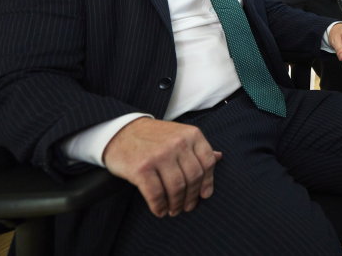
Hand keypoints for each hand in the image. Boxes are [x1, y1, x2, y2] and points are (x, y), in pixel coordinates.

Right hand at [102, 117, 221, 217]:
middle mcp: (178, 143)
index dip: (208, 182)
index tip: (204, 195)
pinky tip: (160, 210)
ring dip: (176, 204)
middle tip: (187, 207)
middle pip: (193, 177)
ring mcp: (160, 155)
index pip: (208, 162)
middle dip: (191, 197)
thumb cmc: (154, 136)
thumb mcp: (180, 135)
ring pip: (177, 187)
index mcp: (191, 134)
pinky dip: (159, 206)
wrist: (122, 131)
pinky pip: (156, 194)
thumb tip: (220, 157)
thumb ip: (198, 147)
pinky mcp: (142, 168)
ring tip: (174, 210)